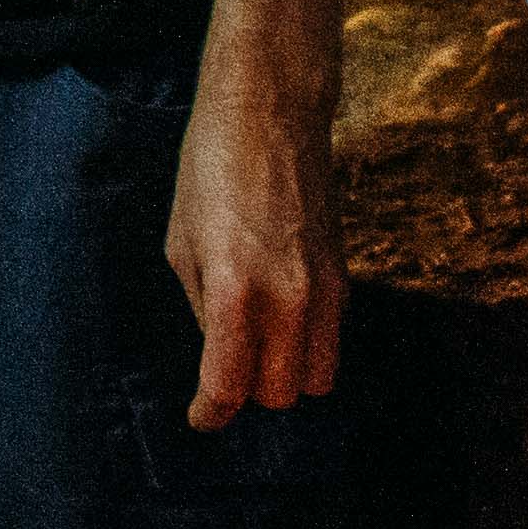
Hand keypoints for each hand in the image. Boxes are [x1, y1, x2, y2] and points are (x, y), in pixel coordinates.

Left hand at [164, 59, 345, 429]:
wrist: (271, 112)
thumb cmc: (212, 168)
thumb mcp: (182, 241)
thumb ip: (203, 309)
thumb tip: (221, 353)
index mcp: (233, 289)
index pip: (228, 384)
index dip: (210, 411)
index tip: (202, 417)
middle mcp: (287, 298)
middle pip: (278, 394)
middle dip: (249, 392)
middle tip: (227, 372)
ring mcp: (324, 289)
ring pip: (316, 378)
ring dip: (285, 376)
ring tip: (257, 349)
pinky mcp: (345, 276)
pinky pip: (332, 341)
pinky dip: (307, 346)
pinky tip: (282, 321)